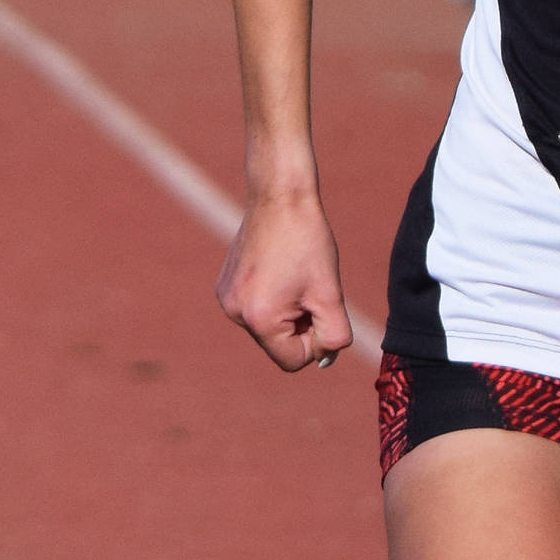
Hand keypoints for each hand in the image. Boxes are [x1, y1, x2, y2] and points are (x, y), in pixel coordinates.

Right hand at [217, 188, 354, 372]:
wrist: (279, 197)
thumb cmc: (308, 243)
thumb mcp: (331, 294)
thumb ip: (334, 335)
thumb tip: (323, 360)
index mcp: (259, 319)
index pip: (293, 361)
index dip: (316, 342)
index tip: (322, 308)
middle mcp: (234, 313)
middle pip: (279, 344)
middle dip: (302, 324)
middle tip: (311, 288)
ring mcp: (225, 299)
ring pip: (269, 327)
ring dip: (289, 311)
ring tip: (296, 276)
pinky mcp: (225, 286)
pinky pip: (256, 308)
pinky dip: (274, 299)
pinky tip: (281, 270)